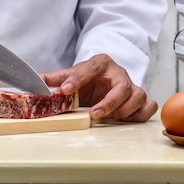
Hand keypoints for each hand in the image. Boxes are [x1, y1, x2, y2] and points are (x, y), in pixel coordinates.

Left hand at [41, 54, 157, 121]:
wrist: (103, 79)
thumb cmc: (87, 78)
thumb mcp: (70, 76)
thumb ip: (54, 79)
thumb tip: (34, 80)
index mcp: (100, 63)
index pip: (90, 67)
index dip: (78, 78)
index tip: (65, 90)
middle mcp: (119, 73)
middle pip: (122, 85)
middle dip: (108, 102)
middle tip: (93, 114)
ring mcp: (132, 86)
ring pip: (138, 96)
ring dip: (123, 110)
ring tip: (106, 118)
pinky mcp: (141, 99)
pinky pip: (149, 106)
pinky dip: (140, 114)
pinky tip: (126, 120)